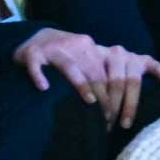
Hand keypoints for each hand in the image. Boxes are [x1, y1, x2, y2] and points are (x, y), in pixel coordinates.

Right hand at [13, 28, 159, 127]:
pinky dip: (40, 75)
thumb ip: (105, 77)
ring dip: (81, 85)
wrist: (37, 38)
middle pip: (96, 72)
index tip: (125, 119)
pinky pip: (36, 64)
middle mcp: (78, 46)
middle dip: (105, 98)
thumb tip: (125, 108)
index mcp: (95, 50)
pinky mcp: (33, 53)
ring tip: (90, 103)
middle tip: (108, 121)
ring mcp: (55, 48)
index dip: (123, 96)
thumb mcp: (90, 62)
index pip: (114, 73)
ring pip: (71, 67)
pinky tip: (44, 88)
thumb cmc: (68, 57)